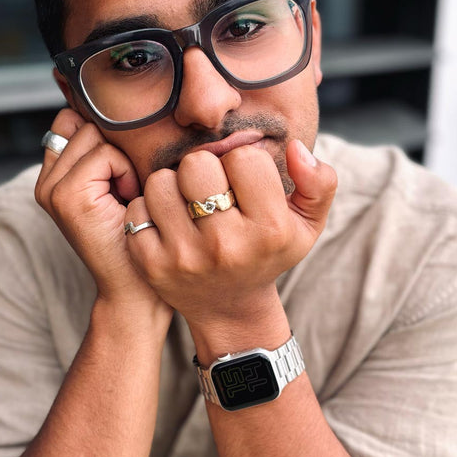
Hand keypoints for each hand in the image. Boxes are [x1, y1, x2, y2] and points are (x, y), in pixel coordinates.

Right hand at [34, 108, 168, 311]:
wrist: (138, 290)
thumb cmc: (141, 235)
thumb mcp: (124, 183)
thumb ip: (110, 148)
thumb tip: (122, 101)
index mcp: (55, 175)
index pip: (73, 119)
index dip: (105, 133)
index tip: (124, 169)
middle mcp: (46, 180)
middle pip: (85, 122)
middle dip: (117, 148)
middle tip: (128, 190)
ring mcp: (51, 189)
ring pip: (96, 134)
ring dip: (124, 161)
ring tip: (127, 197)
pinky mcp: (66, 196)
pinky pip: (105, 154)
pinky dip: (126, 172)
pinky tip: (127, 202)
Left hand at [124, 139, 335, 342]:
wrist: (230, 308)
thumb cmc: (269, 253)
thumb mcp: (307, 223)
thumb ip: (319, 182)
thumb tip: (295, 147)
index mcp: (269, 230)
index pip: (244, 158)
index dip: (243, 163)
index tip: (244, 185)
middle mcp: (227, 246)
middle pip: (197, 163)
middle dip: (204, 169)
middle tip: (211, 189)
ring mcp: (185, 258)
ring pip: (161, 182)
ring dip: (173, 186)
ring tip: (188, 204)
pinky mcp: (152, 265)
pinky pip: (137, 209)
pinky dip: (149, 210)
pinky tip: (168, 223)